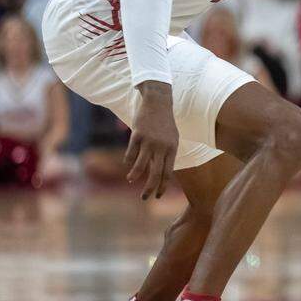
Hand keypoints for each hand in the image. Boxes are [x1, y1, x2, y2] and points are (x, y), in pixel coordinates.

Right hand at [124, 81, 178, 199]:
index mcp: (173, 149)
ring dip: (135, 175)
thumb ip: (167, 155)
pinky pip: (131, 154)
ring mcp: (149, 141)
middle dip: (150, 188)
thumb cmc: (165, 123)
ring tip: (131, 179)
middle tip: (144, 198)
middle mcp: (162, 147)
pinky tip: (128, 164)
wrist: (158, 102)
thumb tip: (163, 173)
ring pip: (140, 165)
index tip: (158, 196)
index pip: (168, 172)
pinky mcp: (137, 135)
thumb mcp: (172, 139)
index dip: (163, 186)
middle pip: (156, 173)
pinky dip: (128, 161)